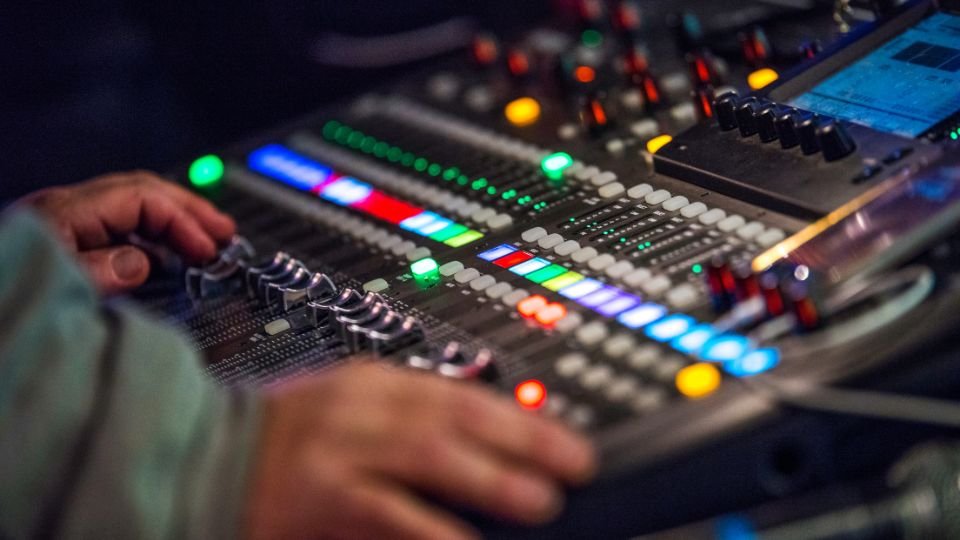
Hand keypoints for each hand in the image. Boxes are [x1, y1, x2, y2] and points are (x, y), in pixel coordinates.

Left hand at [18, 171, 235, 293]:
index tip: (209, 251)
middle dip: (189, 208)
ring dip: (173, 218)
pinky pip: (118, 225)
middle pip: (141, 190)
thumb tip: (140, 262)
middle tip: (225, 232)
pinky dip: (152, 234)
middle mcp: (64, 210)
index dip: (183, 222)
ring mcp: (63, 223)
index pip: (143, 199)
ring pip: (131, 205)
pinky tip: (165, 254)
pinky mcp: (61, 241)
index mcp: (65, 213)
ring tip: (206, 238)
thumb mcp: (52, 286)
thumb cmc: (6, 289)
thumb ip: (98, 272)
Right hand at [246, 362, 595, 539]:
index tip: (564, 436)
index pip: (460, 392)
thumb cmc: (286, 440)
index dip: (519, 415)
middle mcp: (359, 407)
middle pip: (455, 417)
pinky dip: (431, 531)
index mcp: (372, 382)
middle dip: (521, 439)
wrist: (200, 456)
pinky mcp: (319, 495)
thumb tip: (488, 446)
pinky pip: (387, 513)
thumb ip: (411, 419)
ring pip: (427, 457)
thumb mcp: (351, 410)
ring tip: (539, 500)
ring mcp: (338, 450)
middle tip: (574, 462)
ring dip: (488, 478)